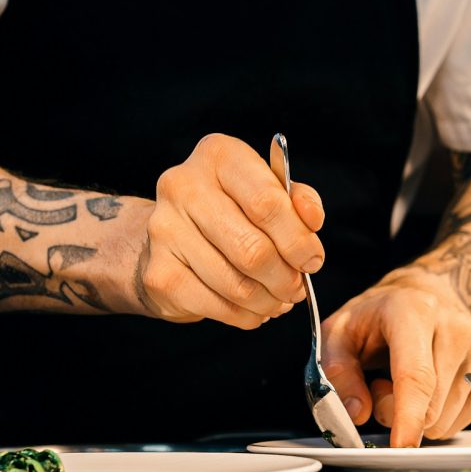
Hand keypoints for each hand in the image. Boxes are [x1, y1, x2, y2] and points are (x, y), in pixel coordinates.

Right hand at [138, 133, 324, 328]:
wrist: (172, 235)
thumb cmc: (230, 209)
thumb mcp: (267, 190)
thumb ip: (297, 200)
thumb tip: (312, 220)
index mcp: (218, 155)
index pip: (267, 202)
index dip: (298, 240)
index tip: (312, 260)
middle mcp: (184, 186)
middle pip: (252, 249)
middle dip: (285, 277)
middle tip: (296, 288)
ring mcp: (165, 230)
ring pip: (237, 284)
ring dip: (268, 301)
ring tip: (277, 300)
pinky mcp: (158, 273)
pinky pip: (216, 306)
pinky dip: (244, 315)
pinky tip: (252, 309)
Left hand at [320, 269, 470, 446]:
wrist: (421, 295)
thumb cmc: (376, 317)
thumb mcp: (339, 333)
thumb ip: (339, 372)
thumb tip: (357, 413)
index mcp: (414, 311)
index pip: (417, 375)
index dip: (407, 416)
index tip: (401, 446)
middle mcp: (456, 327)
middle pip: (430, 406)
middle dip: (396, 412)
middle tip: (380, 384)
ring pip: (447, 420)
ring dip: (419, 415)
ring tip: (405, 380)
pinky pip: (466, 420)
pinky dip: (442, 417)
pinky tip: (431, 388)